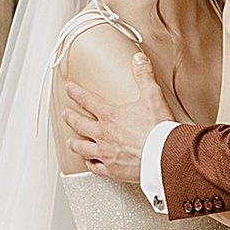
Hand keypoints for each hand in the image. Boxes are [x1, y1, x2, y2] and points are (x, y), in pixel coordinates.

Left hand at [60, 39, 169, 181]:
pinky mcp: (112, 170)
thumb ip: (144, 76)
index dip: (76, 92)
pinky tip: (89, 163)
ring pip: (82, 148)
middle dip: (70, 117)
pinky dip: (90, 164)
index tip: (69, 89)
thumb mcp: (152, 96)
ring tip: (70, 141)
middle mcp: (103, 134)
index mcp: (110, 116)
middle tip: (65, 114)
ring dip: (74, 143)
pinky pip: (95, 167)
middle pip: (79, 124)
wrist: (164, 156)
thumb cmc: (158, 129)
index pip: (87, 100)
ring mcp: (105, 153)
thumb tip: (138, 59)